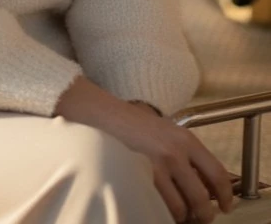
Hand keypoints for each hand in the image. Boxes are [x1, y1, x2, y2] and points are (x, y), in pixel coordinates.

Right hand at [54, 76, 233, 222]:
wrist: (104, 116)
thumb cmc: (138, 125)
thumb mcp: (171, 132)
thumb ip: (190, 155)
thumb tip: (209, 186)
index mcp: (186, 141)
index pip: (217, 174)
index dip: (226, 196)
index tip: (226, 207)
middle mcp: (174, 154)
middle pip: (201, 199)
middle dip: (203, 215)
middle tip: (200, 217)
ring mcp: (155, 167)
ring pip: (179, 209)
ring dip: (180, 216)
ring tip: (175, 211)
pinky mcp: (138, 178)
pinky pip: (157, 208)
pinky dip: (160, 212)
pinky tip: (157, 205)